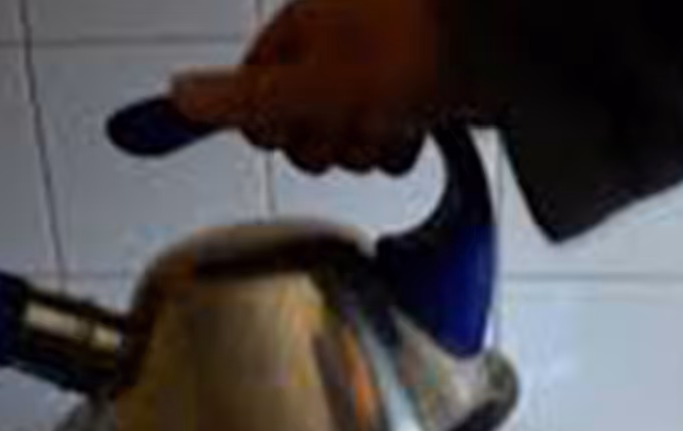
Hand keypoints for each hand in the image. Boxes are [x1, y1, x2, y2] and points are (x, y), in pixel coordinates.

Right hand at [170, 0, 452, 174]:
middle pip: (297, 128)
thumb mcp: (316, 82)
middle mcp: (333, 51)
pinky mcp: (410, 101)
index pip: (251, 96)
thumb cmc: (415, 46)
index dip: (269, 123)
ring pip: (343, 141)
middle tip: (352, 117)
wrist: (503, 50)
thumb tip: (178, 95)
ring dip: (367, 143)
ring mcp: (374, 77)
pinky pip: (385, 145)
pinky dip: (399, 146)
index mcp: (300, 32)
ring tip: (394, 119)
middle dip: (326, 139)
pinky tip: (417, 128)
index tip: (293, 121)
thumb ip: (245, 97)